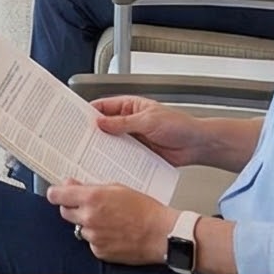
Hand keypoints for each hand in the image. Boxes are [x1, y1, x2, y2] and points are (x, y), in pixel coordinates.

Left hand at [48, 179, 175, 263]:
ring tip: (110, 221)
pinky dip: (98, 239)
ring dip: (88, 224)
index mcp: (92, 198)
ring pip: (79, 228)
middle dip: (73, 208)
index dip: (56, 194)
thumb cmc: (145, 210)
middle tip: (90, 206)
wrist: (161, 234)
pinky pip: (91, 243)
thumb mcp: (117, 188)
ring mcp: (93, 237)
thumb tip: (71, 184)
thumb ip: (90, 187)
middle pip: (65, 212)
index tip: (56, 193)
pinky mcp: (99, 252)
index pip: (57, 196)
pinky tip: (113, 234)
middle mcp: (89, 218)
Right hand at [90, 91, 213, 171]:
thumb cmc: (179, 126)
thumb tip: (101, 122)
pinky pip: (123, 157)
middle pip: (105, 126)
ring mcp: (133, 139)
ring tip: (89, 155)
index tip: (76, 120)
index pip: (104, 107)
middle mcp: (129, 122)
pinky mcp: (139, 154)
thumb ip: (123, 122)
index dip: (89, 112)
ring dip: (104, 149)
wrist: (197, 145)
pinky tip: (108, 166)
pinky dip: (116, 161)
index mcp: (130, 107)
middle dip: (93, 133)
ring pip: (113, 143)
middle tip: (78, 141)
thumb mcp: (148, 121)